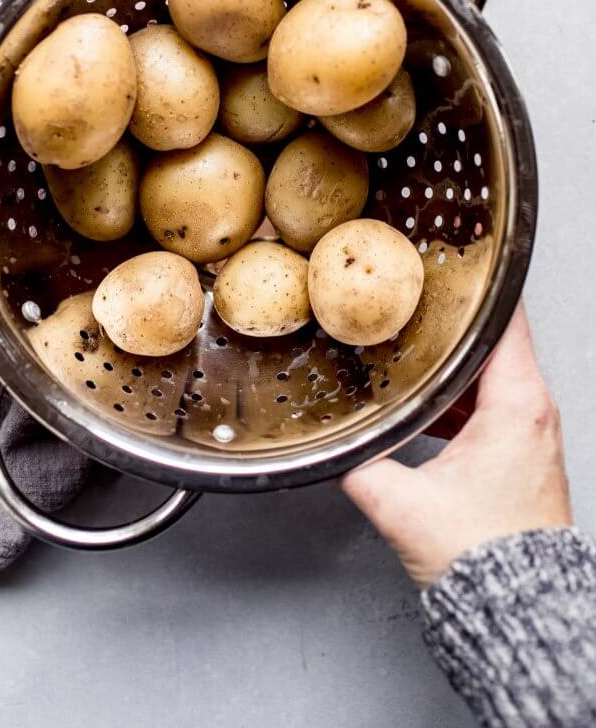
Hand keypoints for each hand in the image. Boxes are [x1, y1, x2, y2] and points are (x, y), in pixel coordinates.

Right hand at [342, 303, 572, 587]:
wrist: (518, 608)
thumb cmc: (483, 555)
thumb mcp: (403, 504)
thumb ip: (359, 466)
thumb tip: (333, 446)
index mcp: (518, 405)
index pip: (506, 319)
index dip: (476, 284)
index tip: (446, 261)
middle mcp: (534, 410)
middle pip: (496, 338)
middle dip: (452, 318)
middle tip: (413, 297)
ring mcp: (532, 430)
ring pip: (493, 370)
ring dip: (455, 358)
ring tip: (412, 344)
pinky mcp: (523, 450)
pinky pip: (492, 400)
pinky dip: (461, 391)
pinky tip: (427, 399)